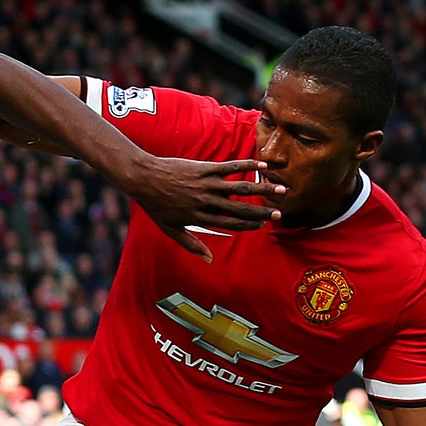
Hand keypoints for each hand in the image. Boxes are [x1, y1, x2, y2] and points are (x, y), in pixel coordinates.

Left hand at [123, 155, 283, 261]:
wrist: (144, 179)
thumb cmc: (156, 206)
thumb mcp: (170, 230)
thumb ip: (191, 245)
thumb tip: (209, 259)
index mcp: (201, 218)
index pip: (231, 224)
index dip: (249, 225)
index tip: (264, 225)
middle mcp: (207, 202)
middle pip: (241, 208)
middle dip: (262, 211)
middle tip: (280, 212)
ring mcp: (207, 185)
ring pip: (241, 188)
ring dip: (263, 189)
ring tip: (281, 188)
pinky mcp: (205, 169)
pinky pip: (231, 167)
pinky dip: (248, 165)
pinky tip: (263, 166)